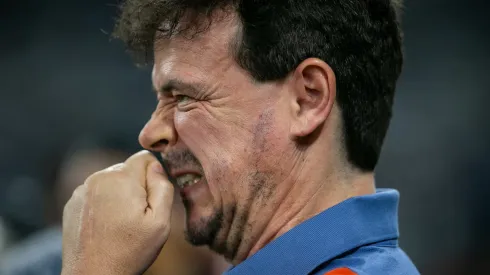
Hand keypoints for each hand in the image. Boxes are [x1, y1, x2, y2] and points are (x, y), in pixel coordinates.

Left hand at [61, 150, 173, 274]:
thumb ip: (163, 188)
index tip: (150, 200)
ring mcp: (82, 190)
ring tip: (120, 223)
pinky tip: (106, 225)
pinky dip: (103, 203)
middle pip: (127, 169)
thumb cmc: (129, 251)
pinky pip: (96, 192)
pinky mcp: (73, 202)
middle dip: (136, 186)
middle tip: (136, 216)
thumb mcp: (160, 223)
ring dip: (119, 194)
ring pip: (111, 180)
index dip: (153, 177)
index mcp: (121, 179)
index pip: (145, 158)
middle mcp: (99, 178)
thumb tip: (156, 167)